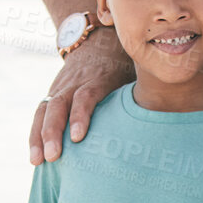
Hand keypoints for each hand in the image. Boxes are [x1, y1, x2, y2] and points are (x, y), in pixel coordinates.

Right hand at [29, 26, 132, 163]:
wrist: (100, 40)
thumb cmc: (125, 65)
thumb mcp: (135, 73)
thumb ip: (145, 93)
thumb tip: (167, 118)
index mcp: (99, 76)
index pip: (86, 95)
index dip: (80, 115)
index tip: (78, 138)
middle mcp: (76, 81)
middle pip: (59, 104)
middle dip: (53, 132)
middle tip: (53, 157)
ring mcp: (61, 86)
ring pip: (45, 109)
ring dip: (39, 136)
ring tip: (37, 162)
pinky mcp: (53, 92)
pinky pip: (40, 112)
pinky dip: (35, 134)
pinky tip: (34, 156)